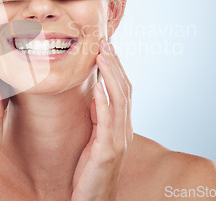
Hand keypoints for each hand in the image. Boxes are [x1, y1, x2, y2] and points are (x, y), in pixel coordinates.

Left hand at [71, 38, 132, 200]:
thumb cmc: (91, 173)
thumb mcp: (95, 140)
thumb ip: (99, 118)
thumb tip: (95, 95)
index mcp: (121, 127)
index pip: (123, 91)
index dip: (116, 68)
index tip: (107, 48)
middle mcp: (124, 131)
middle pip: (124, 91)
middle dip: (115, 65)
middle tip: (105, 42)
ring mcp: (117, 142)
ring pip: (119, 102)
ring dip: (111, 76)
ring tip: (103, 55)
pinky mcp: (106, 153)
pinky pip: (107, 124)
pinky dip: (104, 103)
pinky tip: (98, 88)